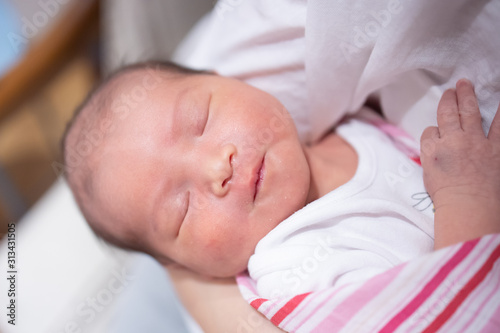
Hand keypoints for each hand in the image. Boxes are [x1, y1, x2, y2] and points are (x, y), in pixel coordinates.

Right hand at [420, 79, 499, 212]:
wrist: (469, 208)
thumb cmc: (448, 198)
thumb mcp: (429, 175)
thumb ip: (431, 156)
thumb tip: (435, 143)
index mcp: (433, 149)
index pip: (430, 132)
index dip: (433, 131)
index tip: (437, 133)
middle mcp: (452, 140)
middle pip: (447, 113)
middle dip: (449, 99)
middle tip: (452, 89)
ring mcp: (475, 142)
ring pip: (468, 112)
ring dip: (466, 96)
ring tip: (465, 84)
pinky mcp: (495, 148)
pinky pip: (499, 125)